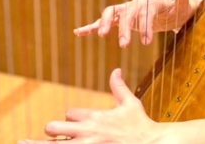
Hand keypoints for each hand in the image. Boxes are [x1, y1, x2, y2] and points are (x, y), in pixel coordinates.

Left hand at [18, 69, 163, 143]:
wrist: (151, 143)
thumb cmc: (140, 125)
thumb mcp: (130, 104)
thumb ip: (119, 87)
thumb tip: (116, 69)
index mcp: (94, 116)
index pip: (70, 113)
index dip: (72, 119)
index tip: (79, 125)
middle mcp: (85, 131)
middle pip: (54, 126)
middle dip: (53, 130)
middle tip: (55, 135)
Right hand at [74, 0, 192, 46]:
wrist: (168, 13)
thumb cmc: (176, 12)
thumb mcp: (183, 7)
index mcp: (151, 2)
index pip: (146, 12)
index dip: (146, 26)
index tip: (147, 42)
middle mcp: (136, 4)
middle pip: (128, 13)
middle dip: (125, 29)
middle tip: (125, 45)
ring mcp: (126, 10)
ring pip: (112, 13)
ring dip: (106, 23)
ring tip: (101, 35)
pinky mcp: (120, 18)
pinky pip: (104, 21)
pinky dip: (92, 25)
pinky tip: (79, 32)